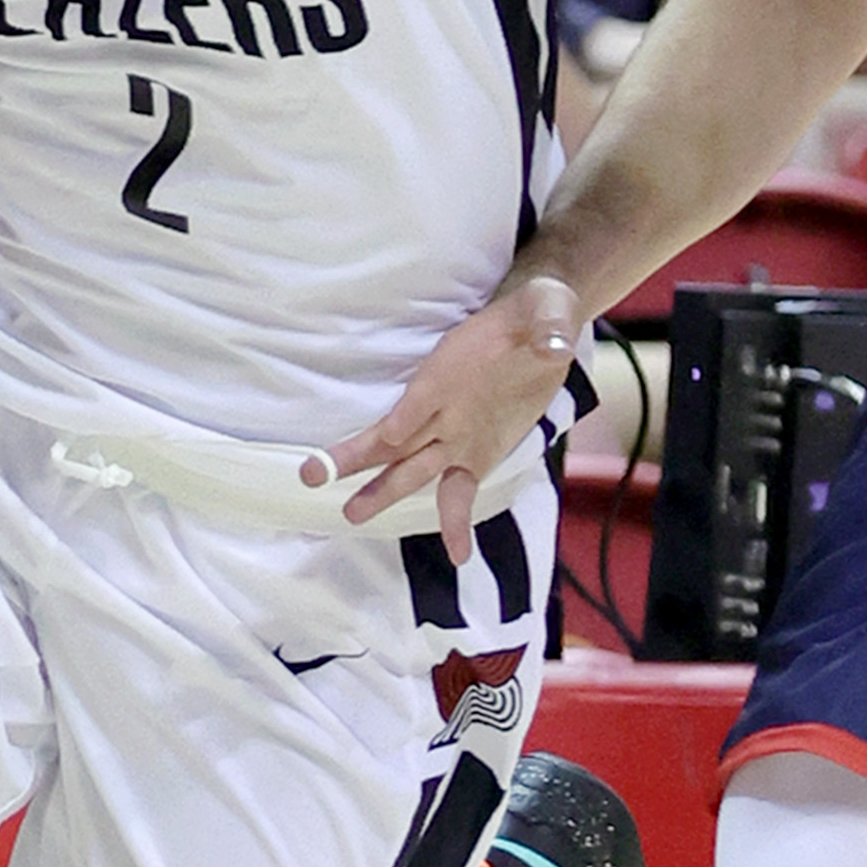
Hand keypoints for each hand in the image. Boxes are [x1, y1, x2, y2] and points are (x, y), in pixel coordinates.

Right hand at [307, 275, 578, 562]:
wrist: (541, 325)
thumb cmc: (537, 313)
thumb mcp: (547, 311)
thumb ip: (549, 328)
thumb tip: (554, 344)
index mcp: (449, 371)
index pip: (419, 400)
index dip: (405, 418)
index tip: (387, 436)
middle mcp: (444, 408)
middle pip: (393, 439)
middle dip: (355, 457)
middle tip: (312, 474)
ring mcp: (456, 434)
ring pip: (409, 468)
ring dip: (381, 491)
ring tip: (351, 515)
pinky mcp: (477, 454)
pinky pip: (459, 492)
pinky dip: (456, 522)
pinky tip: (458, 555)